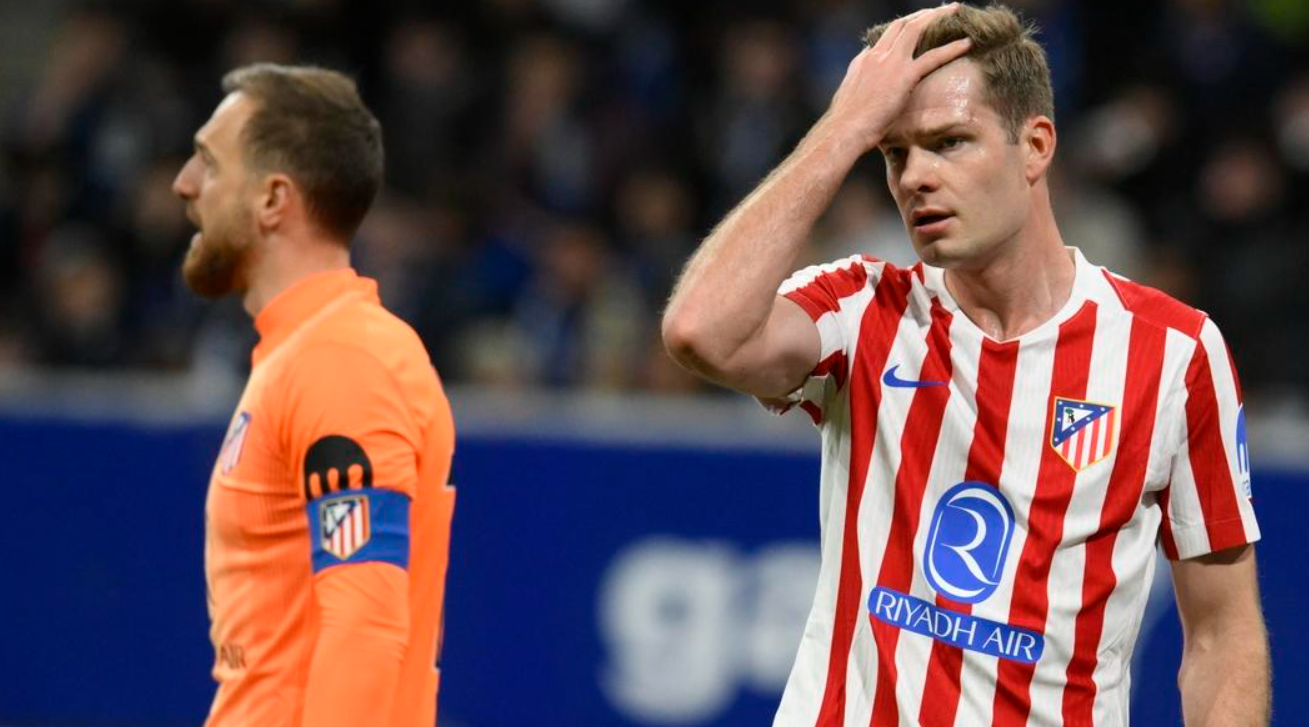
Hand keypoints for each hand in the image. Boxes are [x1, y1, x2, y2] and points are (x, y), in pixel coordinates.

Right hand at [823, 4, 971, 152]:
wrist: (844, 129)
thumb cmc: (845, 124)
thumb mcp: (850, 100)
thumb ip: (860, 88)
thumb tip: (864, 92)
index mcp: (863, 61)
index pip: (884, 37)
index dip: (901, 29)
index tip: (915, 27)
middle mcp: (876, 55)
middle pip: (901, 25)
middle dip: (921, 15)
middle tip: (938, 10)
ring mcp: (890, 63)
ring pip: (916, 29)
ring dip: (937, 16)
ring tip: (954, 10)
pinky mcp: (904, 76)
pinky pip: (932, 57)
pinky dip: (951, 48)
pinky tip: (966, 43)